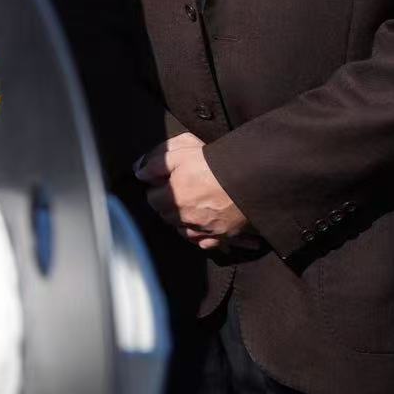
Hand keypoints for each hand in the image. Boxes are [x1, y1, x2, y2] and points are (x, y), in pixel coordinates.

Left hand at [135, 132, 252, 249]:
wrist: (253, 176)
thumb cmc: (214, 161)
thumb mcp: (181, 151)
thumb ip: (156, 162)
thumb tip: (139, 173)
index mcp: (174, 197)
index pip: (152, 198)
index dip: (158, 188)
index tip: (166, 181)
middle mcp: (186, 217)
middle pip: (167, 216)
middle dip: (168, 204)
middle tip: (180, 191)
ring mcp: (205, 229)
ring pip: (183, 230)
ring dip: (182, 221)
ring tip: (191, 205)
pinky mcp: (223, 236)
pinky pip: (203, 242)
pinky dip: (200, 235)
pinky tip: (203, 223)